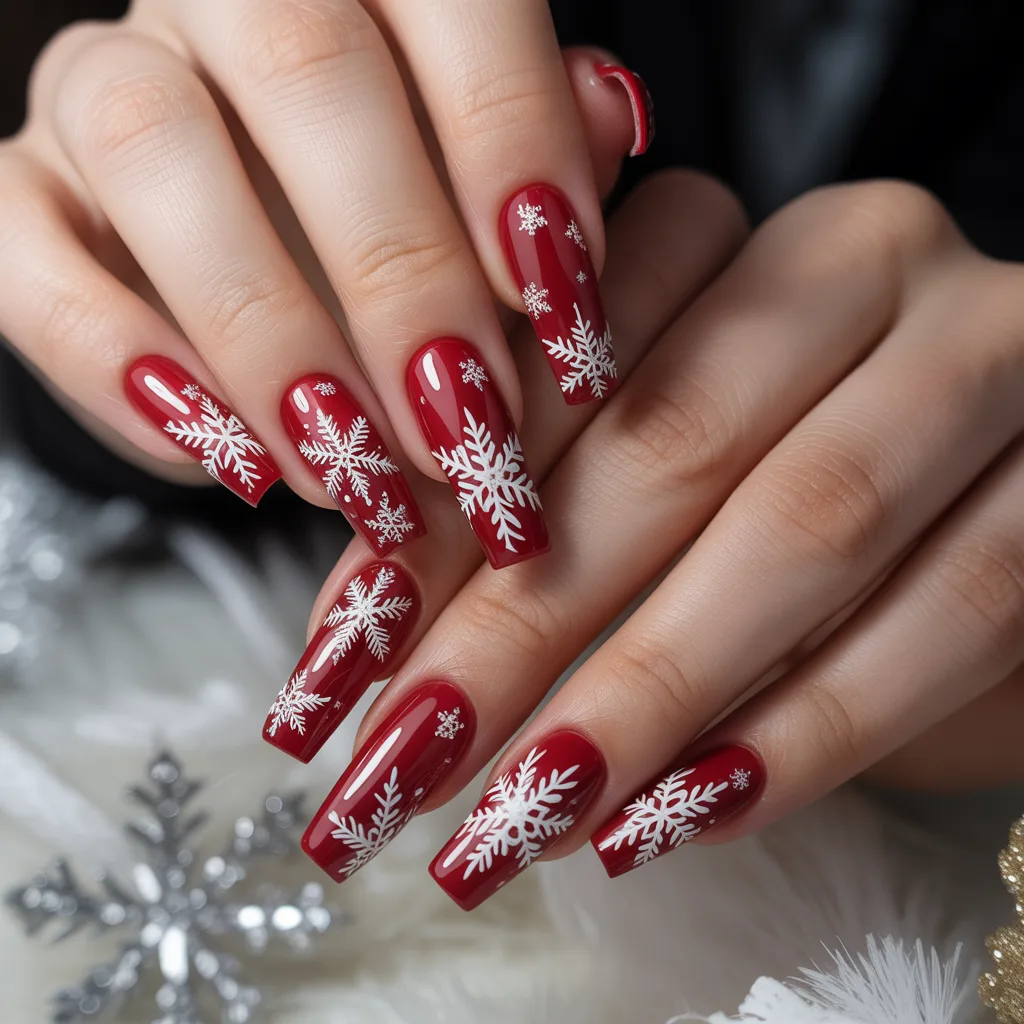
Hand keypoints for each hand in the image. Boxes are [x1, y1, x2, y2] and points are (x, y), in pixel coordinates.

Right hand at [0, 1, 646, 562]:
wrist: (259, 288)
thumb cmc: (397, 233)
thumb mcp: (490, 202)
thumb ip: (551, 156)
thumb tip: (612, 115)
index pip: (454, 1)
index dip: (515, 151)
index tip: (566, 318)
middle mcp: (227, 2)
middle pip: (310, 70)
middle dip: (405, 277)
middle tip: (469, 431)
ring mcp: (105, 85)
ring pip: (156, 149)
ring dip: (271, 336)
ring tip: (355, 471)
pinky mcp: (25, 194)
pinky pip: (28, 253)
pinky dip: (125, 365)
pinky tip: (232, 457)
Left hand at [292, 178, 1023, 907]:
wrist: (985, 493)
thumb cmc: (771, 478)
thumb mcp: (630, 470)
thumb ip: (514, 514)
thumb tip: (358, 643)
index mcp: (719, 227)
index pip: (551, 372)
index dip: (442, 531)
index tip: (339, 674)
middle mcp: (857, 256)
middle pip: (667, 446)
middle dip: (520, 630)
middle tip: (401, 773)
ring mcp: (982, 352)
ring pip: (808, 527)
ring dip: (648, 694)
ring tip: (522, 822)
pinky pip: (947, 610)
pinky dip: (807, 728)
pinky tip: (681, 818)